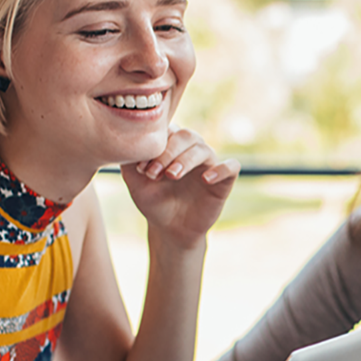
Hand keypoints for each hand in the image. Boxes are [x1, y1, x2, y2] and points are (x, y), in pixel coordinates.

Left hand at [123, 127, 238, 247]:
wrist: (170, 229)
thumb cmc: (154, 201)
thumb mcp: (135, 182)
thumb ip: (129, 161)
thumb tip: (128, 143)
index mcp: (172, 144)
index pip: (167, 131)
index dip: (154, 146)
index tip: (140, 168)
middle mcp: (192, 149)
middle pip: (186, 136)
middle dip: (168, 153)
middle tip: (153, 173)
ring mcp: (209, 163)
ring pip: (203, 148)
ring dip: (186, 160)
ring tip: (172, 176)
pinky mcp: (224, 180)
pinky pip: (231, 167)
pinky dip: (221, 169)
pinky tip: (206, 179)